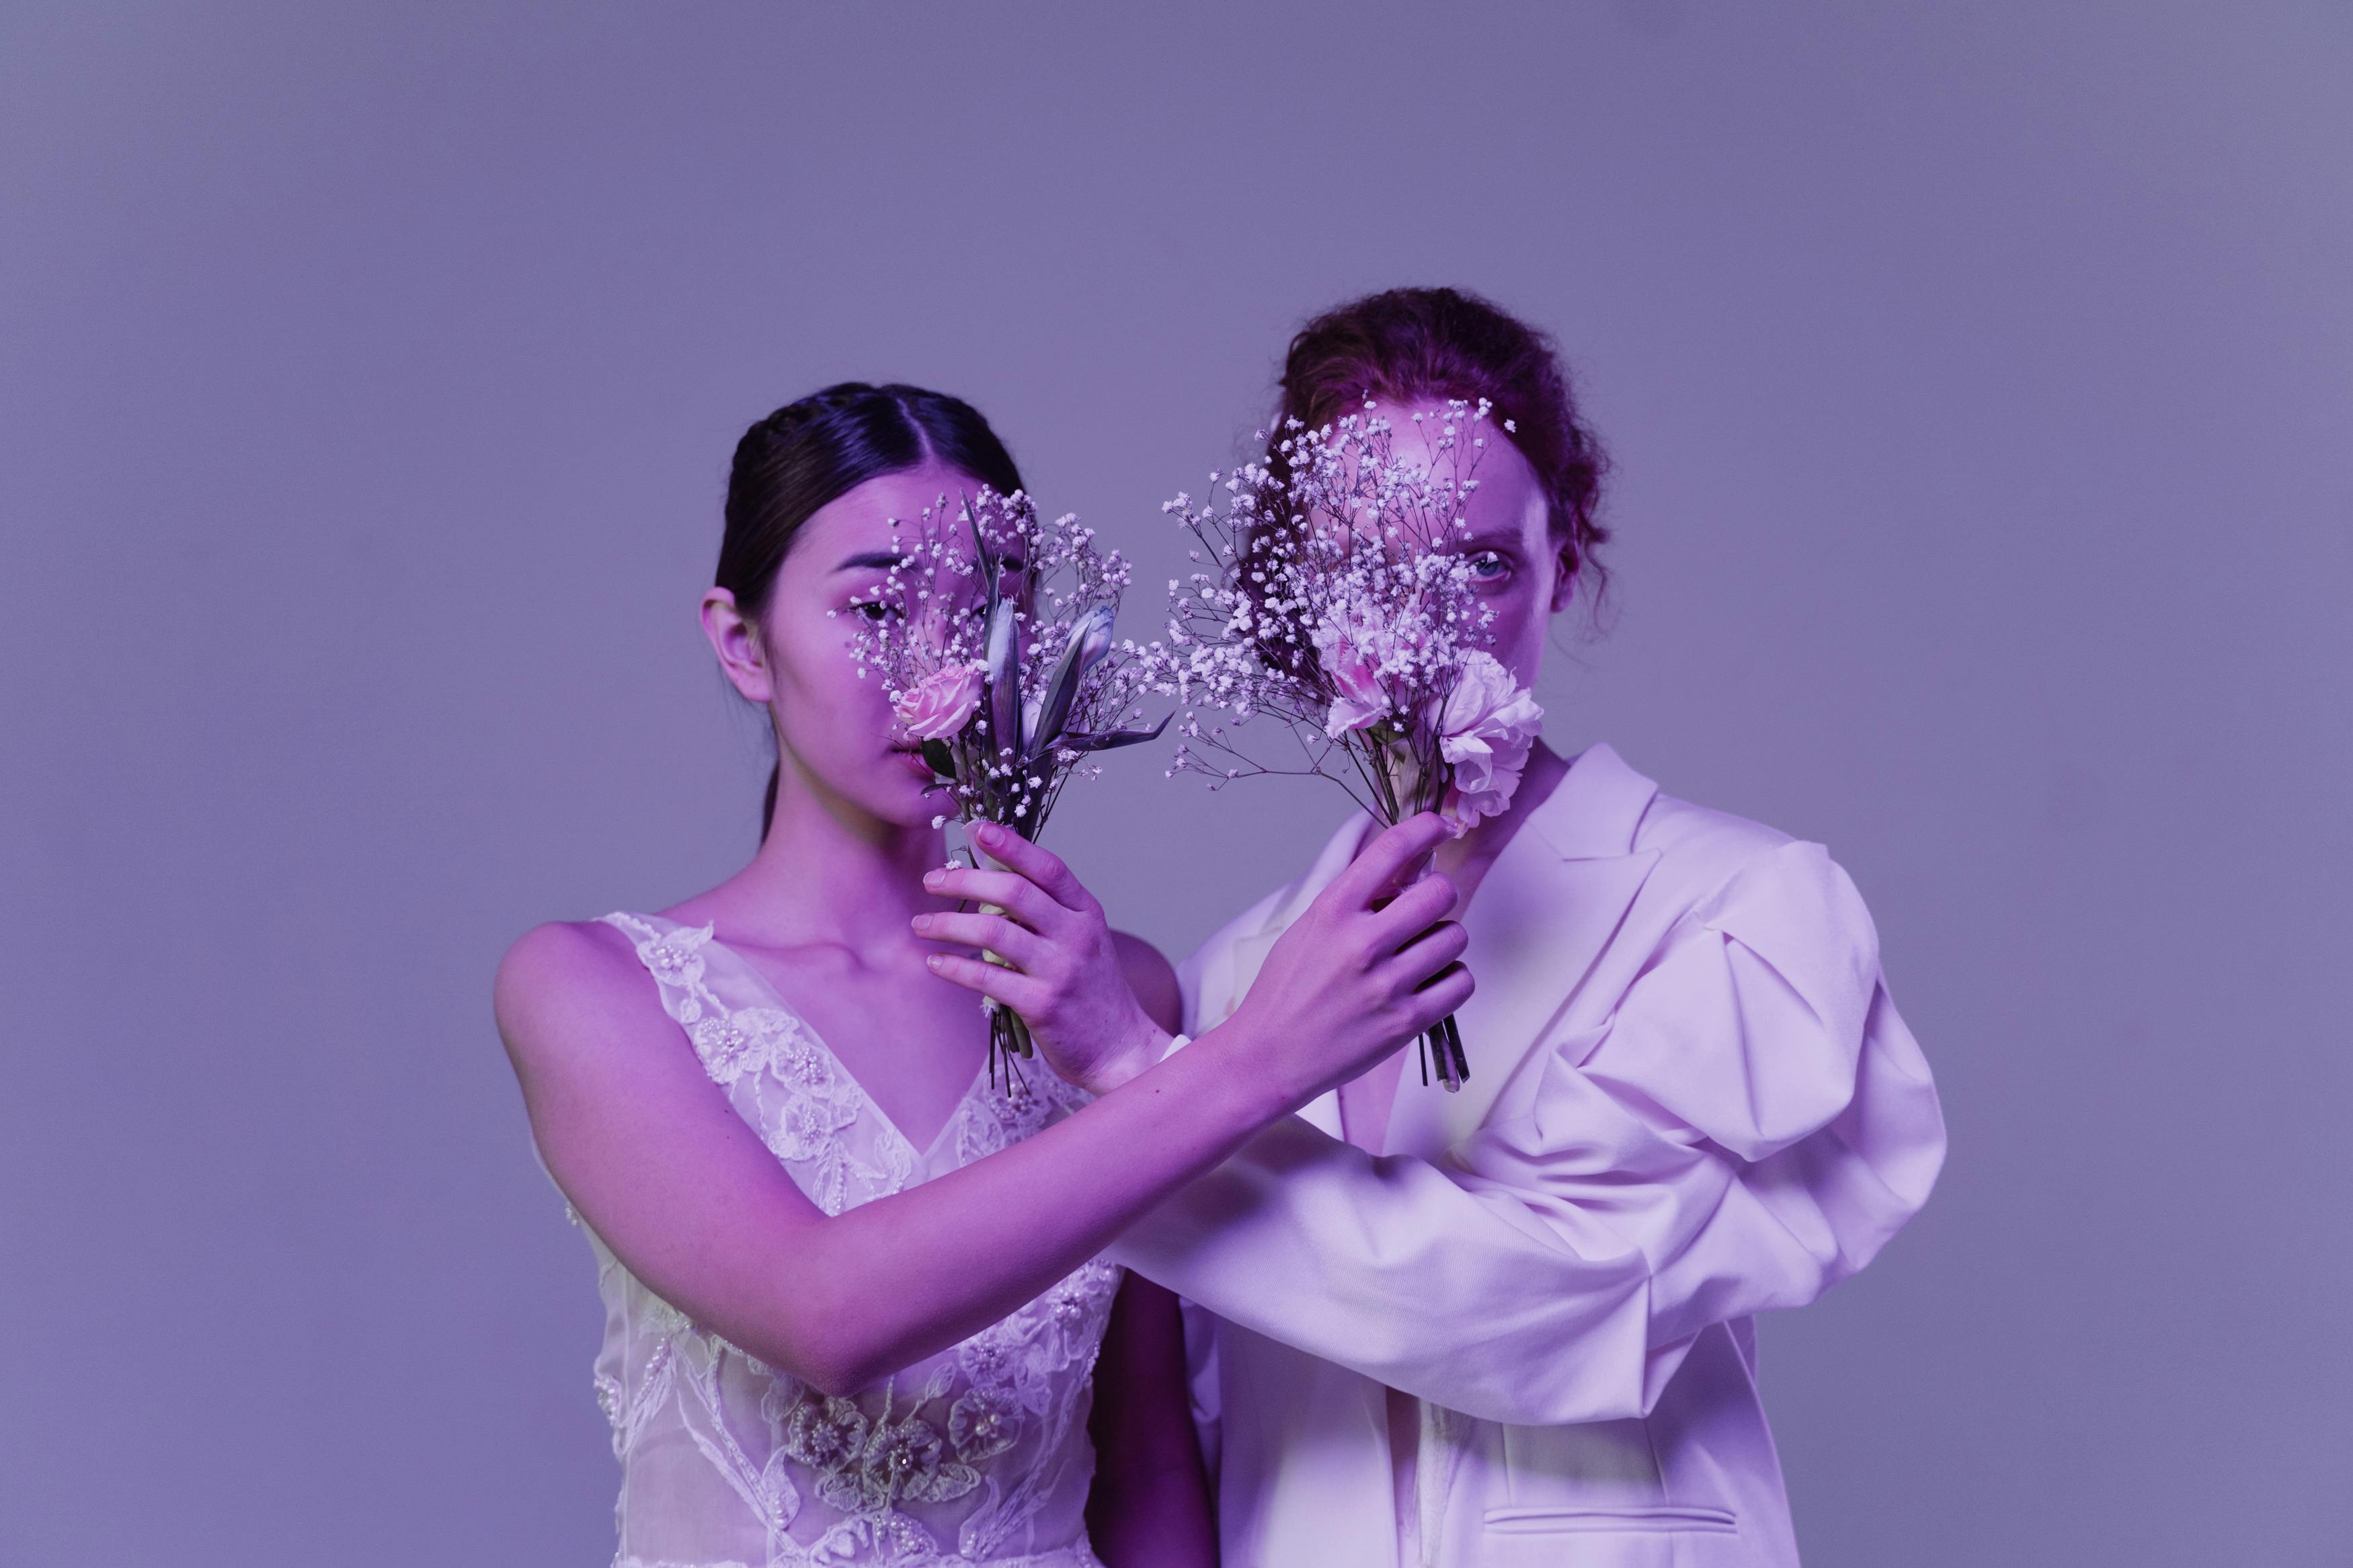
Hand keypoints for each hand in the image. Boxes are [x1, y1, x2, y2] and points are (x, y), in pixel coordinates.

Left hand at [915, 822, 1169, 1094]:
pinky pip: (986, 977)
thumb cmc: (1091, 991)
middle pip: (1013, 891)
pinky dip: (954, 967)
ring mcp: (1060, 970)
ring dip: (947, 924)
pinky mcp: (1041, 1004)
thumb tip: (991, 874)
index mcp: (1086, 912)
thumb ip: (1045, 909)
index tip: (976, 829)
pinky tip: (936, 963)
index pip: (1048, 866)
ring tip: (921, 925)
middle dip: (963, 880)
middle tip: (931, 881)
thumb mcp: (1081, 940)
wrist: (1121, 1049)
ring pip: (993, 930)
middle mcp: (1077, 935)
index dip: (1011, 844)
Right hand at [1213, 813, 1471, 1110]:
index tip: (1442, 826)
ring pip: (1455, 937)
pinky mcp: (1406, 1021)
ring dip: (1444, 941)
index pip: (1391, 850)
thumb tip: (1410, 867)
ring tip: (1418, 956)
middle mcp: (1361, 942)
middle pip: (1439, 893)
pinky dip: (1451, 980)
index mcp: (1333, 910)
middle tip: (1425, 912)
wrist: (1269, 1056)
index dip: (1425, 828)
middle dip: (1438, 897)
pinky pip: (1461, 982)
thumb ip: (1357, 899)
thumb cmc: (1286, 990)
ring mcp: (1386, 984)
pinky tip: (1427, 984)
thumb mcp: (1310, 929)